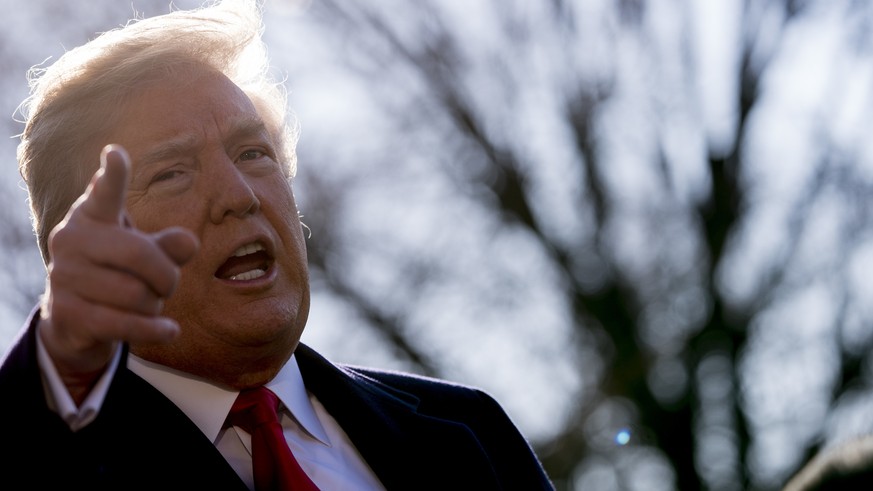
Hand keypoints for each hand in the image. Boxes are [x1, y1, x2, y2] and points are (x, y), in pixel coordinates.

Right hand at [38, 144, 198, 401]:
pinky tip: (170, 331)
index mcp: (92, 216)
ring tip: (148, 303)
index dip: (112, 175)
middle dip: (167, 275)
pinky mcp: (66, 311)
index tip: (116, 153)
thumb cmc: (119, 272)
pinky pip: (123, 323)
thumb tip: (188, 243)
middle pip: (140, 254)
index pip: (105, 193)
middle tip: (169, 285)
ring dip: (154, 304)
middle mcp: (71, 239)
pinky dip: (153, 330)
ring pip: (135, 294)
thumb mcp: (147, 254)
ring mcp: (63, 275)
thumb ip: (170, 245)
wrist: (76, 318)